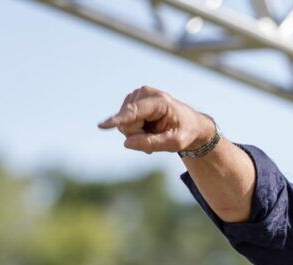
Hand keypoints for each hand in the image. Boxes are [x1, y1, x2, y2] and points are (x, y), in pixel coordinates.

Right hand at [97, 85, 214, 154]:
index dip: (118, 120)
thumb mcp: (175, 143)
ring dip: (138, 134)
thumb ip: (152, 143)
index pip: (134, 112)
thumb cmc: (185, 132)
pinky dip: (135, 131)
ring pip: (124, 124)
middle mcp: (144, 93)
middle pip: (127, 123)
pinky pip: (124, 123)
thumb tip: (127, 143)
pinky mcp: (132, 102)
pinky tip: (148, 130)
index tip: (102, 126)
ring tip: (154, 133)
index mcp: (159, 101)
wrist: (190, 123)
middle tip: (157, 138)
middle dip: (138, 136)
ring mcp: (136, 96)